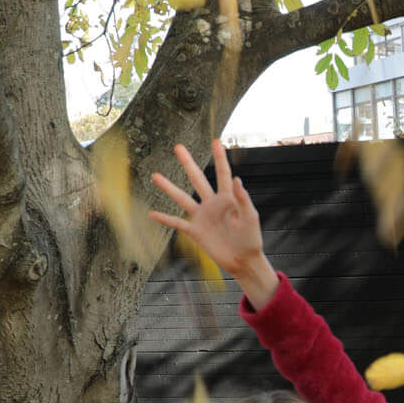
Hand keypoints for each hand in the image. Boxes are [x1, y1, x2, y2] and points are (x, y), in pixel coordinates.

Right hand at [149, 139, 277, 306]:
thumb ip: (243, 199)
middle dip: (188, 163)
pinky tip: (152, 213)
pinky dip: (165, 219)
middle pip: (197, 179)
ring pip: (182, 198)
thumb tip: (237, 179)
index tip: (215, 141)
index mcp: (227, 198)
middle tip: (177, 147)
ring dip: (169, 188)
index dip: (219, 157)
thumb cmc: (251, 239)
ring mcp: (202, 217)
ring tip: (155, 175)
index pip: (222, 174)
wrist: (243, 261)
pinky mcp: (195, 231)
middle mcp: (212, 204)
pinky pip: (177, 223)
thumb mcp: (251, 218)